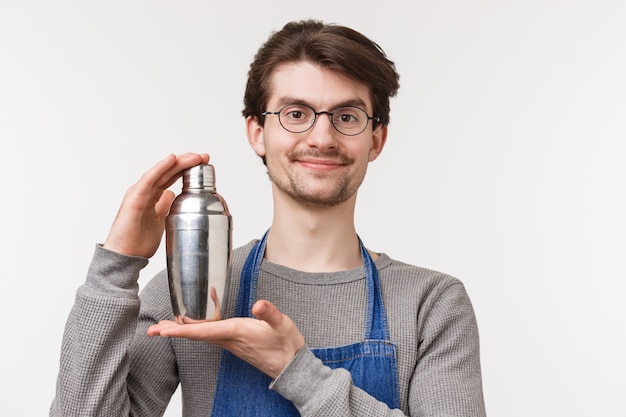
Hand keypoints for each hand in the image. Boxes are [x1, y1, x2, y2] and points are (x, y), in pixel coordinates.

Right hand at [103, 153, 209, 257]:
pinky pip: (149, 180)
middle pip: (168, 171)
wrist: (125, 257)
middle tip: (204, 157)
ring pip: (161, 171)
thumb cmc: (138, 241)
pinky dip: (160, 168)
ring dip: (178, 162)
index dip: (187, 168)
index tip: (204, 163)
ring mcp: (139, 193)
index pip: (171, 176)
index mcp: (151, 195)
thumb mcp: (160, 220)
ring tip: (194, 157)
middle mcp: (145, 191)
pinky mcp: (134, 198)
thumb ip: (164, 205)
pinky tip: (172, 159)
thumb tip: (172, 194)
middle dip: (187, 162)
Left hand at [147, 300, 305, 378]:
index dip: (183, 329)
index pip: (204, 331)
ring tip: (163, 327)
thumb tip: (259, 305)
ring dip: (181, 331)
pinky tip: (192, 326)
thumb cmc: (286, 345)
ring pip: (200, 336)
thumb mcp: (282, 324)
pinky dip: (194, 331)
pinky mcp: (234, 343)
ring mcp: (230, 343)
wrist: (292, 366)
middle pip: (195, 335)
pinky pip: (208, 337)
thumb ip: (269, 313)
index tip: (164, 330)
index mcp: (237, 332)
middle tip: (151, 330)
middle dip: (173, 332)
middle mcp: (229, 339)